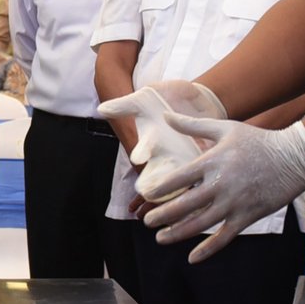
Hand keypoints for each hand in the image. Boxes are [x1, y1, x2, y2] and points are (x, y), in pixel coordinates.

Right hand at [98, 82, 225, 200]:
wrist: (196, 98)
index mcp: (150, 140)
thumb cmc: (165, 98)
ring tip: (178, 205)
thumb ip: (125, 106)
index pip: (143, 151)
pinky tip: (203, 203)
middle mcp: (164, 154)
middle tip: (151, 198)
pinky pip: (201, 180)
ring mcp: (183, 160)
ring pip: (178, 183)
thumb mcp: (143, 98)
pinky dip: (201, 191)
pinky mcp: (203, 163)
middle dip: (155, 186)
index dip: (141, 154)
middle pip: (157, 175)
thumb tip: (101, 110)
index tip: (138, 158)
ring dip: (177, 195)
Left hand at [140, 114, 304, 262]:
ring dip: (177, 234)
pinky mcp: (249, 216)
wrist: (294, 156)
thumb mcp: (224, 129)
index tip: (144, 195)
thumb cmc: (258, 141)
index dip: (158, 189)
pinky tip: (192, 258)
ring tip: (160, 239)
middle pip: (184, 205)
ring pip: (201, 224)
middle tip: (147, 221)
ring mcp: (235, 203)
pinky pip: (225, 237)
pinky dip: (208, 249)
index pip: (177, 179)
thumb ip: (192, 125)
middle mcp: (220, 185)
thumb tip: (165, 114)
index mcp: (212, 163)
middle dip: (162, 215)